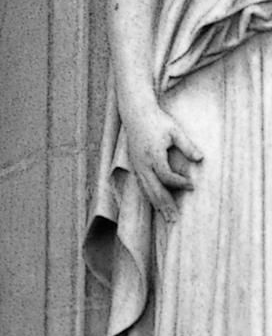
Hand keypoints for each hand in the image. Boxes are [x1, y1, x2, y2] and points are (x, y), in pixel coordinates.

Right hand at [124, 100, 203, 217]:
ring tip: (166, 218)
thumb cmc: (157, 121)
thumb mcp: (175, 131)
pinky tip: (156, 205)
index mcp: (152, 156)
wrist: (135, 115)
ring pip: (147, 191)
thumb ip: (188, 146)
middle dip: (165, 206)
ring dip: (157, 206)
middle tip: (175, 220)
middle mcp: (142, 165)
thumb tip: (200, 159)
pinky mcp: (135, 167)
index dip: (179, 183)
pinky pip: (142, 187)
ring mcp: (137, 167)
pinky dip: (149, 197)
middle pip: (154, 190)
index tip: (192, 186)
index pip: (166, 176)